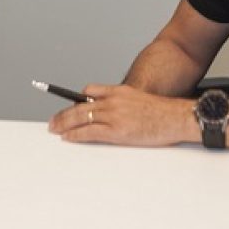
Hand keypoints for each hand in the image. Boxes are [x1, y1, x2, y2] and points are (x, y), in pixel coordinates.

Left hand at [47, 84, 192, 146]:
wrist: (175, 118)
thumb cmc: (161, 112)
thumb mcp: (138, 99)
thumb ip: (121, 102)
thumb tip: (107, 113)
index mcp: (118, 91)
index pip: (88, 90)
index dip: (74, 99)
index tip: (65, 105)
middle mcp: (113, 100)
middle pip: (80, 105)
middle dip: (63, 114)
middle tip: (53, 121)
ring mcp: (113, 115)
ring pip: (81, 117)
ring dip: (64, 124)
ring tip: (54, 129)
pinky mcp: (116, 131)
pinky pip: (89, 132)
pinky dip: (75, 134)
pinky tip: (67, 137)